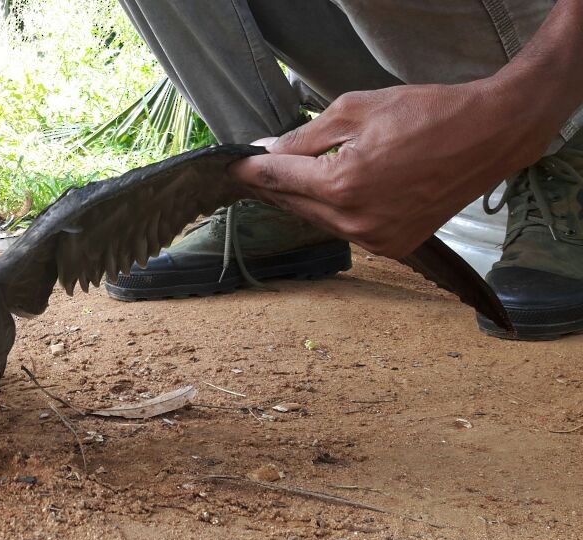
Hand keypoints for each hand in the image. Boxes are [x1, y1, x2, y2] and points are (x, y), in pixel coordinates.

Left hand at [229, 81, 551, 258]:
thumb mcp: (355, 111)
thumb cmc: (428, 114)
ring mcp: (375, 239)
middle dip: (272, 183)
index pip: (278, 178)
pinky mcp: (393, 245)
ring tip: (290, 176)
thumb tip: (268, 150)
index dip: (251, 169)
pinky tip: (330, 192)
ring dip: (301, 198)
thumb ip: (305, 137)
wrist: (489, 135)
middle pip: (292, 203)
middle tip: (253, 168)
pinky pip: (346, 229)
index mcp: (341, 185)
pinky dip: (332, 211)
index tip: (233, 163)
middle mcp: (355, 220)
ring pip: (317, 219)